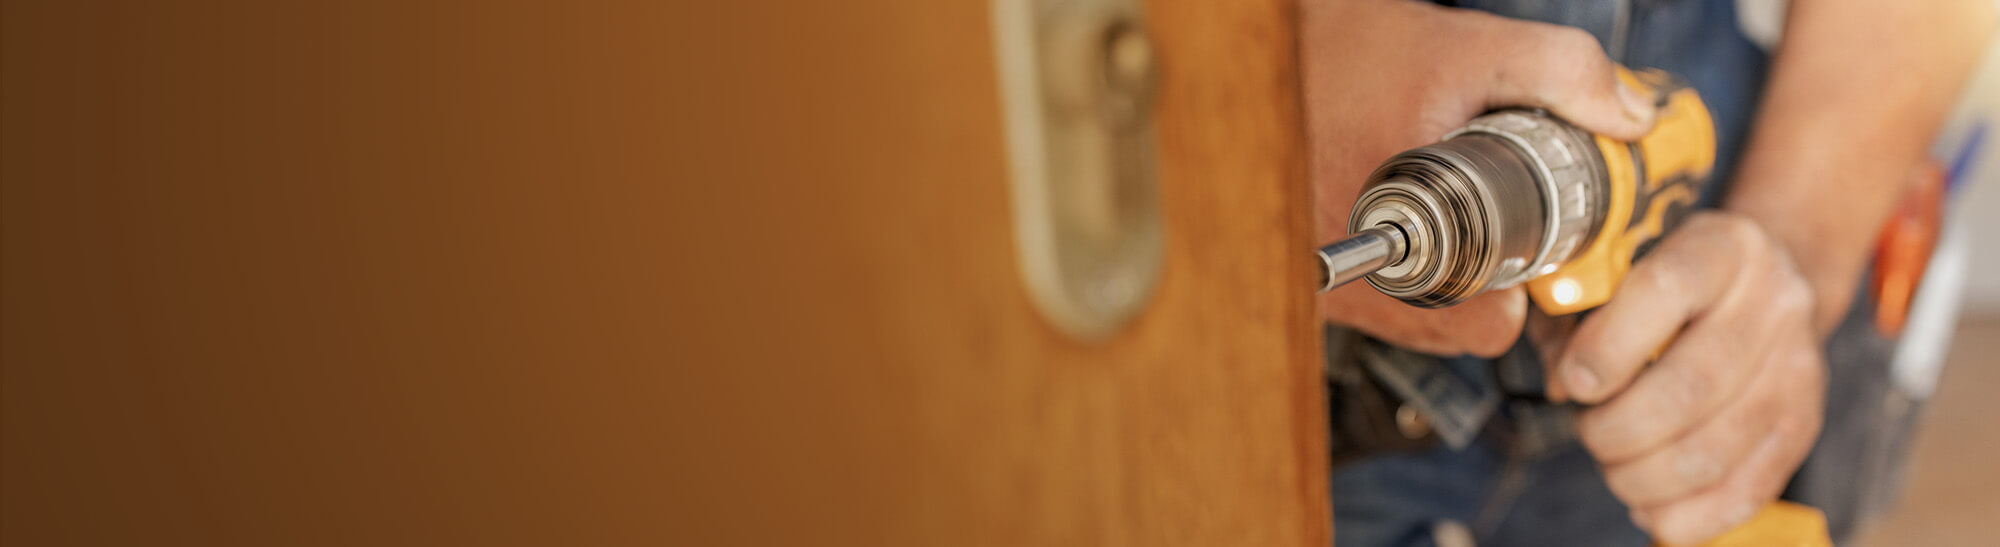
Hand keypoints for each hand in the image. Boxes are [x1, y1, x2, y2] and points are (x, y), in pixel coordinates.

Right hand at [1302, 0, 1659, 355]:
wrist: (1251, 50)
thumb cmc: (1342, 48)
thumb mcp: (1463, 45)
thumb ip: (1558, 70)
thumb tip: (1631, 119)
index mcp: (1401, 224)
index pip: (1486, 324)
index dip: (1525, 289)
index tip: (1534, 245)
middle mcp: (1349, 269)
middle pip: (1452, 330)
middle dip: (1486, 283)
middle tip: (1492, 220)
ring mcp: (1315, 279)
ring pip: (1410, 323)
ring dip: (1442, 281)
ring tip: (1447, 214)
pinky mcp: (1295, 278)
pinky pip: (1367, 305)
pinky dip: (1397, 271)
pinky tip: (1403, 217)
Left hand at [1550, 212, 1825, 544]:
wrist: (1758, 285)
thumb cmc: (1661, 285)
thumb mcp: (1610, 270)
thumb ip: (1571, 313)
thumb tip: (1564, 383)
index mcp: (1722, 247)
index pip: (1666, 289)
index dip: (1609, 346)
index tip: (1575, 383)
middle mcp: (1775, 301)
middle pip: (1692, 386)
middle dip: (1617, 428)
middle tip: (1588, 431)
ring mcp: (1799, 366)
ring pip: (1713, 449)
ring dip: (1642, 476)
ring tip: (1614, 466)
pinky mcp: (1803, 423)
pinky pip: (1746, 489)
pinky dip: (1686, 514)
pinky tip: (1648, 505)